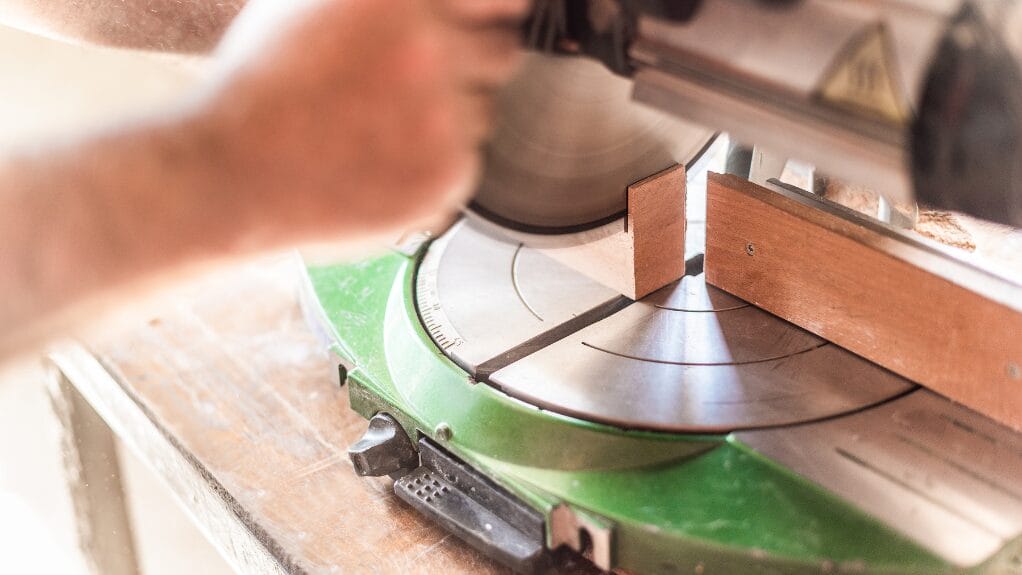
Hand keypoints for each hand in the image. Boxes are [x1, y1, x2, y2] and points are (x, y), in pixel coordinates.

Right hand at [196, 0, 528, 245]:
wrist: (232, 169)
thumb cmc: (265, 80)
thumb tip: (455, 4)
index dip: (495, 12)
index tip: (488, 23)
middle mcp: (430, 50)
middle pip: (503, 52)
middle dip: (472, 65)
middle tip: (418, 85)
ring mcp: (442, 115)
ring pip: (485, 112)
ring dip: (452, 117)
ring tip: (380, 127)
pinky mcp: (446, 175)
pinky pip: (468, 161)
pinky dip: (436, 163)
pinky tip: (381, 160)